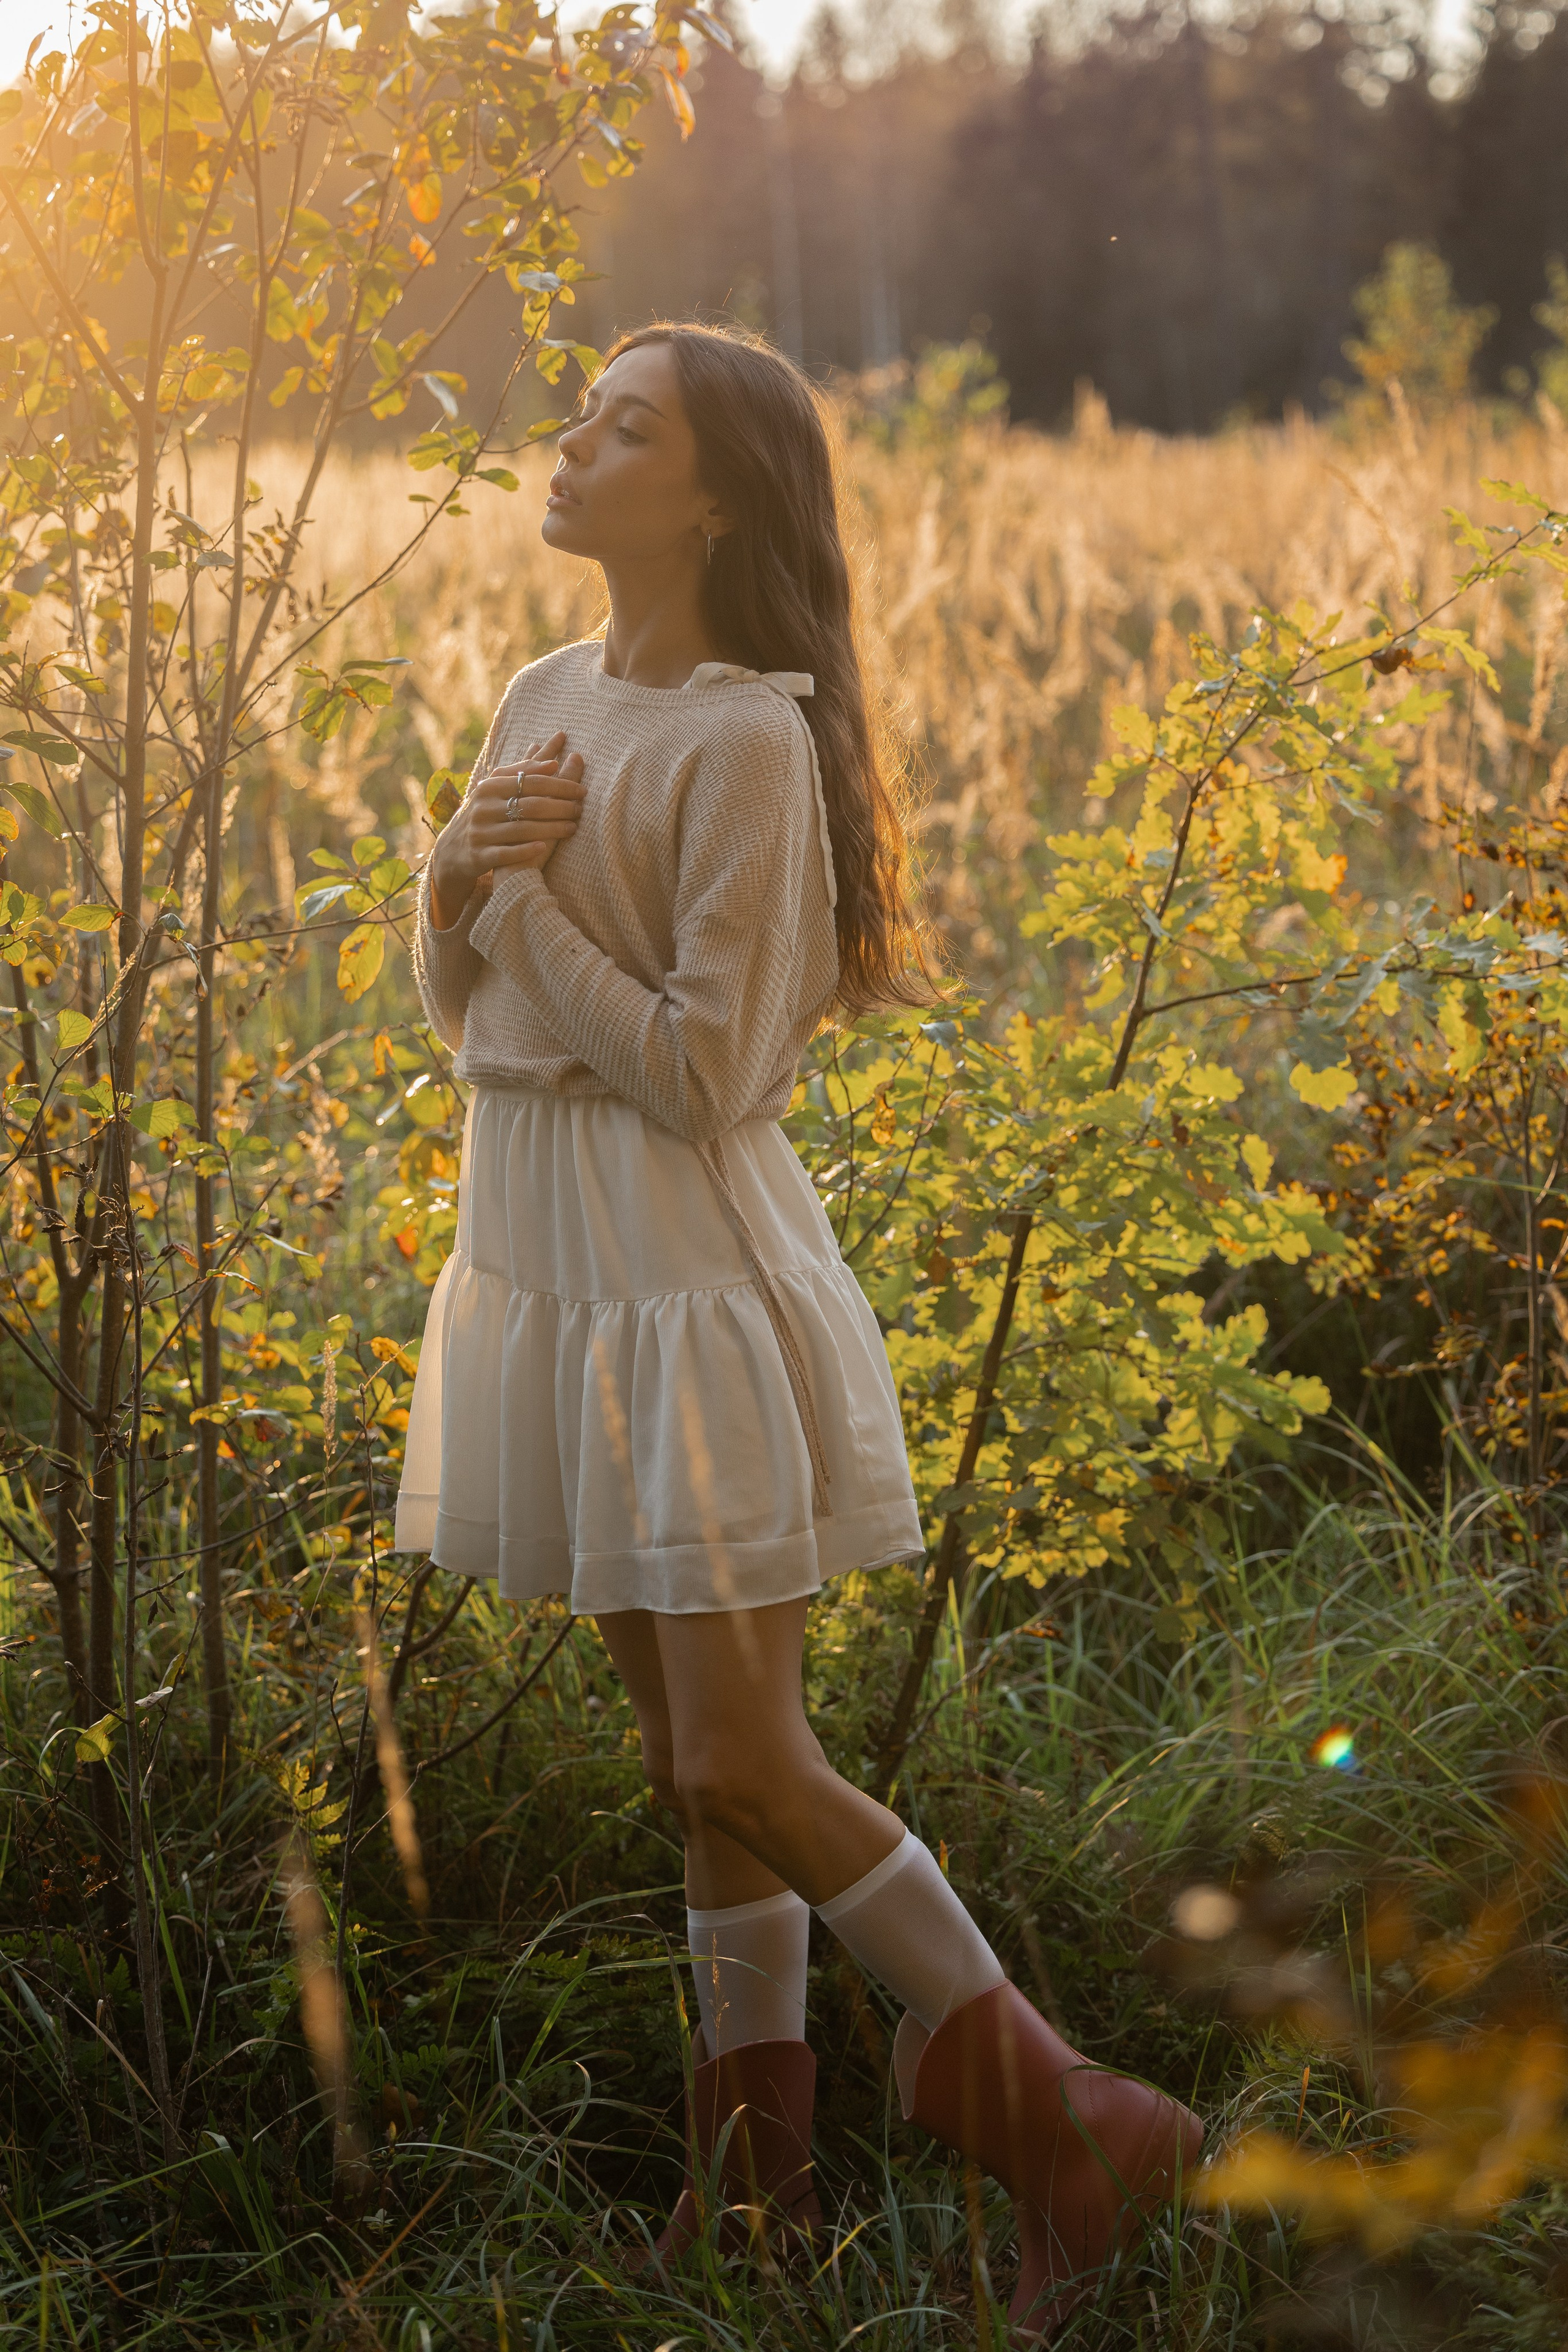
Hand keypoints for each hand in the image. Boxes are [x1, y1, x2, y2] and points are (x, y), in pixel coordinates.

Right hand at [428, 730, 584, 930]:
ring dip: (552, 828)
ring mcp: (480, 831)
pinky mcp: (479, 855)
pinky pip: (505, 853)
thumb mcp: (498, 789)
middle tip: (581, 808)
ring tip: (574, 827)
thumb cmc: (486, 813)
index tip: (582, 789)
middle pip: (529, 804)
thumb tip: (554, 758)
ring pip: (522, 829)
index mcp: (490, 786)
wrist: (454, 849)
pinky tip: (544, 847)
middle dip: (560, 806)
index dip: (559, 784)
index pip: (531, 781)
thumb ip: (524, 774)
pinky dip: (525, 849)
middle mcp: (483, 807)